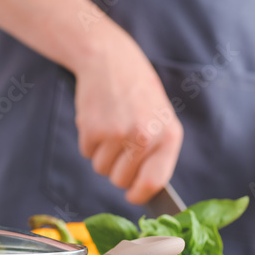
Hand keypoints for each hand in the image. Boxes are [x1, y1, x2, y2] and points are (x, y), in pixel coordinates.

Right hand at [73, 29, 182, 204]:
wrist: (110, 59)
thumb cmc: (138, 92)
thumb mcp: (161, 118)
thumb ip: (157, 151)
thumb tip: (145, 191)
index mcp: (169, 136)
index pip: (153, 182)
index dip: (139, 194)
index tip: (132, 195)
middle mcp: (145, 136)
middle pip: (121, 180)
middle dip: (116, 171)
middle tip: (119, 147)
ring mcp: (118, 133)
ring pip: (101, 168)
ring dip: (101, 154)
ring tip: (110, 127)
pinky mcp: (92, 128)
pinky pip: (86, 153)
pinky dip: (89, 142)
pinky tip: (98, 119)